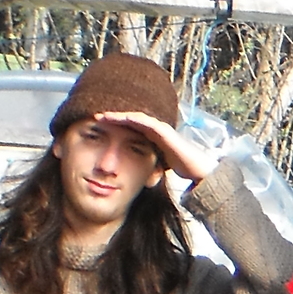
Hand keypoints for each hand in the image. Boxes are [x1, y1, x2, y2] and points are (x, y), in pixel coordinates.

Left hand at [97, 110, 217, 182]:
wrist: (198, 168)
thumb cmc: (181, 166)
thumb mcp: (158, 165)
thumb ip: (148, 166)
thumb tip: (140, 178)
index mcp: (150, 136)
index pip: (128, 127)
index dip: (114, 125)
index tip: (98, 127)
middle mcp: (154, 129)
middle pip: (129, 119)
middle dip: (112, 117)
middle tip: (95, 116)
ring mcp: (159, 127)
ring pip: (135, 117)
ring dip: (119, 115)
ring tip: (104, 115)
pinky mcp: (164, 130)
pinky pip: (146, 122)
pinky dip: (133, 118)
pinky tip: (122, 117)